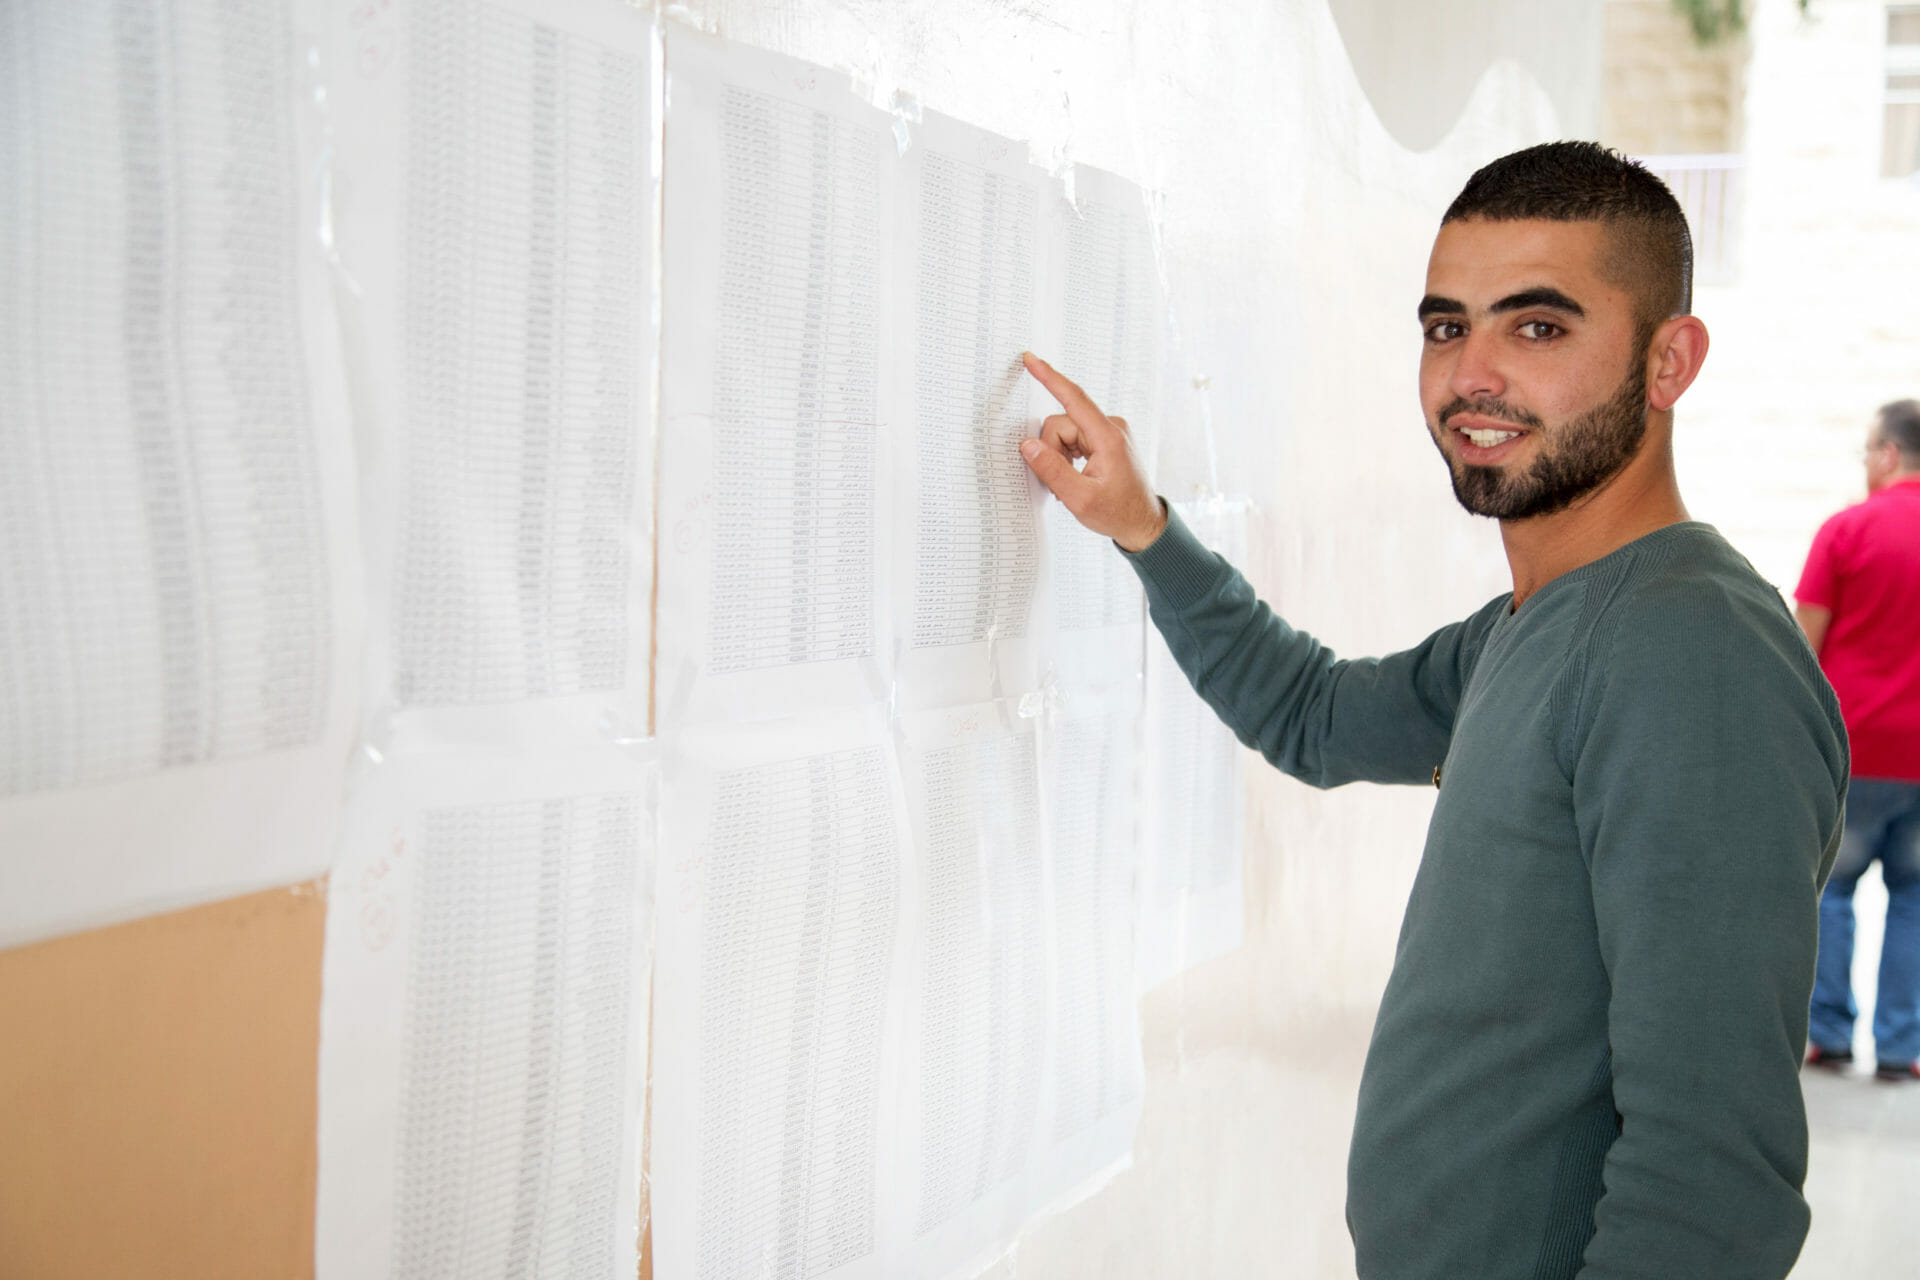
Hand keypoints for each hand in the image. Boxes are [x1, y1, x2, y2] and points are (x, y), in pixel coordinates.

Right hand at [1018, 352, 1166, 552]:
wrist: (1142, 523)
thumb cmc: (1117, 513)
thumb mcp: (1079, 499)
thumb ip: (1051, 470)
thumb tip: (1028, 445)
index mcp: (1108, 437)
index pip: (1073, 399)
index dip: (1050, 378)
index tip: (1031, 359)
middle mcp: (1111, 427)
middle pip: (1061, 423)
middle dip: (1052, 451)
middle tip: (1059, 482)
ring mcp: (1110, 432)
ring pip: (1065, 431)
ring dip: (1059, 456)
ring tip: (1071, 482)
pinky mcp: (1106, 438)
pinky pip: (1074, 437)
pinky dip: (1068, 456)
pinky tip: (1076, 475)